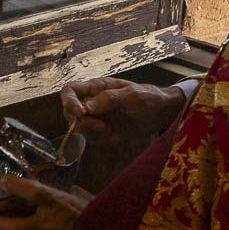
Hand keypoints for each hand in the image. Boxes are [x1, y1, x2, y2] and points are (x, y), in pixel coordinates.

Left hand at [0, 176, 93, 229]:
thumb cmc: (96, 212)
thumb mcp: (78, 194)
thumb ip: (59, 191)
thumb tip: (40, 184)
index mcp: (61, 205)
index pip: (35, 194)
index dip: (15, 186)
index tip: (2, 180)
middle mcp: (50, 225)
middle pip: (12, 227)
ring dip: (5, 228)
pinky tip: (20, 228)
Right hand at [59, 77, 184, 147]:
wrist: (160, 114)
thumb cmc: (147, 97)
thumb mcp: (131, 95)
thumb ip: (109, 99)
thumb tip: (86, 107)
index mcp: (96, 88)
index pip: (70, 90)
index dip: (68, 101)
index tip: (79, 112)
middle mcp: (92, 102)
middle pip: (70, 113)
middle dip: (83, 123)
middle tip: (102, 126)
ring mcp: (96, 118)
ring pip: (80, 129)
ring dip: (94, 133)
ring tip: (111, 131)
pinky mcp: (103, 131)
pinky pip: (93, 140)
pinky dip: (103, 141)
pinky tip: (117, 137)